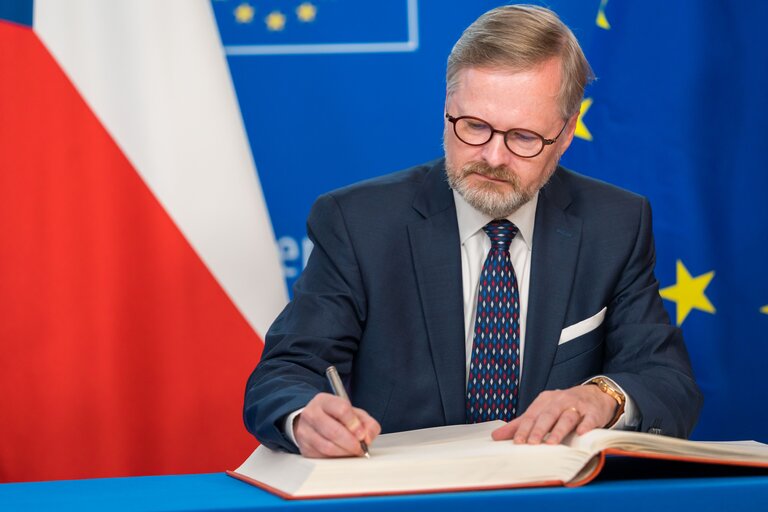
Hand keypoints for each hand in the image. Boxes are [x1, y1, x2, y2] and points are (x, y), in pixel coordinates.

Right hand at [294, 393, 380, 457]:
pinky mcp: (304, 447)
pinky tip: (341, 454)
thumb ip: (367, 423)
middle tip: (360, 448)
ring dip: (344, 452)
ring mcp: (305, 431)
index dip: (355, 424)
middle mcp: (311, 414)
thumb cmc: (335, 416)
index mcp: (325, 401)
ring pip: (327, 447)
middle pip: (333, 431)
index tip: (362, 434)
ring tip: (352, 451)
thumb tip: (368, 438)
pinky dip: (335, 458)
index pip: (341, 410)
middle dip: (351, 443)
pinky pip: (322, 457)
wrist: (312, 421)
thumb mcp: (353, 413)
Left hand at [491, 385, 616, 444]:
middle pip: (547, 415)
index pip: (532, 415)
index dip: (524, 428)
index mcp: (545, 400)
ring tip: (551, 442)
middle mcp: (560, 400)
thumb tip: (496, 436)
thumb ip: (520, 424)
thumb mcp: (542, 411)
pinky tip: (581, 433)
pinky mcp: (593, 412)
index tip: (517, 442)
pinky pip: (589, 419)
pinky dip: (585, 425)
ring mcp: (577, 405)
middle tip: (531, 443)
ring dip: (559, 429)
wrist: (595, 395)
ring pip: (567, 417)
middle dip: (539, 429)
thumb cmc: (563, 406)